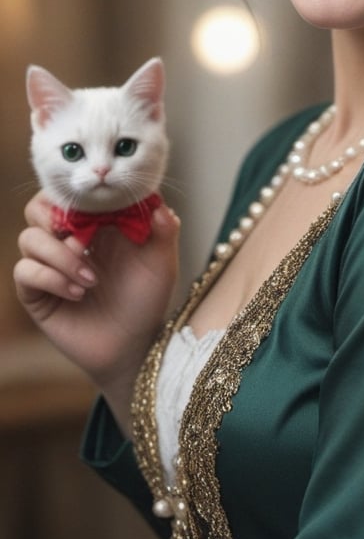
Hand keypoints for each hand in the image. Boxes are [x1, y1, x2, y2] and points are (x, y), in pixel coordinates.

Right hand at [14, 192, 179, 403]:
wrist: (133, 345)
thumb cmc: (147, 299)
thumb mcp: (162, 262)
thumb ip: (165, 230)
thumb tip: (159, 203)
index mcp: (95, 224)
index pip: (71, 193)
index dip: (76, 194)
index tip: (94, 206)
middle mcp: (68, 240)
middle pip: (38, 208)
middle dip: (53, 216)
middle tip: (80, 236)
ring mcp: (50, 266)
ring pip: (29, 238)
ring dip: (60, 255)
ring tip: (91, 278)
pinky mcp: (37, 293)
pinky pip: (24, 272)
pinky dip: (50, 278)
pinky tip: (77, 293)